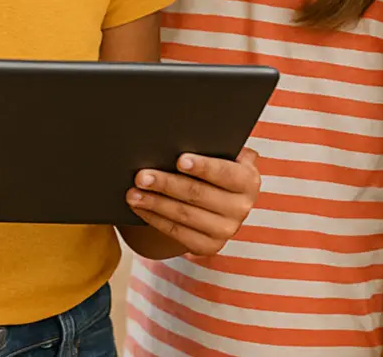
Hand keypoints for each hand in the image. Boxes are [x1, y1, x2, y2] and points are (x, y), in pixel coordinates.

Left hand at [126, 148, 260, 255]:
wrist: (212, 198)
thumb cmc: (211, 166)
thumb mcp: (220, 154)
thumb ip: (211, 146)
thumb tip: (179, 136)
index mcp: (249, 180)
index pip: (225, 173)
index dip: (203, 167)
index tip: (179, 160)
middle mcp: (242, 207)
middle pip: (198, 194)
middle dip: (167, 184)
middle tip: (141, 176)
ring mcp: (226, 230)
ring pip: (184, 215)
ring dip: (155, 203)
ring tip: (133, 192)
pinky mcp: (209, 246)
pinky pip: (177, 232)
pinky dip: (155, 219)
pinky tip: (140, 207)